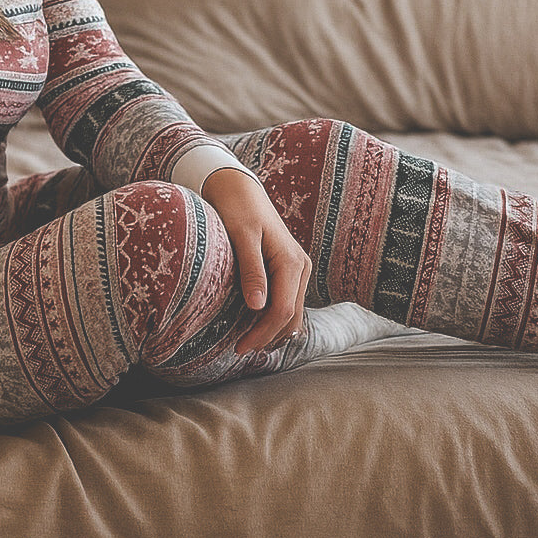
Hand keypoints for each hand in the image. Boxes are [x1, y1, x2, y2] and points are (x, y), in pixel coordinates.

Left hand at [200, 168, 310, 353]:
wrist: (239, 187)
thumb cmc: (236, 208)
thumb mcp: (241, 237)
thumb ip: (251, 270)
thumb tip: (258, 307)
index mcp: (292, 262)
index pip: (283, 310)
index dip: (262, 334)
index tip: (238, 348)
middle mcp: (301, 267)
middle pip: (291, 318)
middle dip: (267, 337)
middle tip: (238, 350)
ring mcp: (298, 269)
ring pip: (292, 313)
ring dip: (272, 331)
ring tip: (245, 343)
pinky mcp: (289, 269)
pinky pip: (287, 301)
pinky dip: (273, 318)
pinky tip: (253, 325)